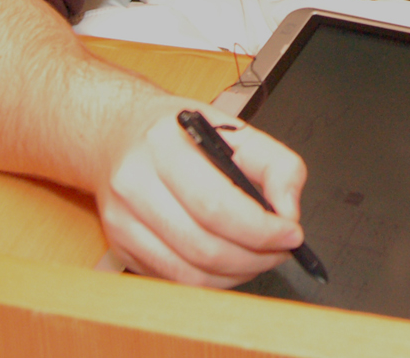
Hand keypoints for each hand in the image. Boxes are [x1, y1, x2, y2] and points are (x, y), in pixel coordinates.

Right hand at [98, 92, 307, 286]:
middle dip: (255, 257)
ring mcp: (122, 220)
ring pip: (190, 273)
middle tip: (281, 249)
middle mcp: (135, 183)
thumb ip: (277, 164)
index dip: (260, 228)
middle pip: (204, 246)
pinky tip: (229, 262)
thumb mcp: (236, 129)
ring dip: (237, 273)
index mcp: (165, 145)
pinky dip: (212, 280)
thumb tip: (288, 209)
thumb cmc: (179, 133)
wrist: (118, 136)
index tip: (290, 233)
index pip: (216, 204)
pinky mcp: (122, 247)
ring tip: (260, 257)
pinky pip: (175, 280)